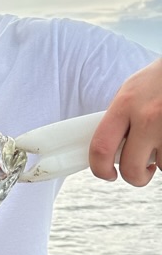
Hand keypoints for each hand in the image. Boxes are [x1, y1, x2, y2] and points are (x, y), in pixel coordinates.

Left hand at [89, 57, 161, 185]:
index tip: (107, 174)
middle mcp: (147, 116)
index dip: (100, 168)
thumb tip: (109, 147)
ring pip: (161, 165)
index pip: (101, 146)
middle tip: (141, 171)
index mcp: (126, 103)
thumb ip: (120, 116)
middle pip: (131, 167)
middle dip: (136, 177)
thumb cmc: (161, 78)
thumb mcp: (133, 89)